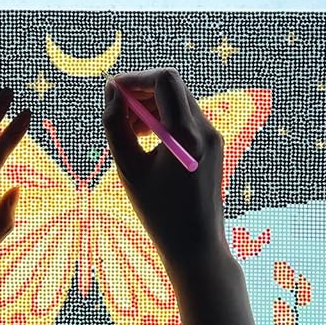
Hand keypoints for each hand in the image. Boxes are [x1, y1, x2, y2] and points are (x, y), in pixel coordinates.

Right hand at [103, 69, 227, 274]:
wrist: (197, 246)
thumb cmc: (159, 213)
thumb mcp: (128, 168)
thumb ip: (116, 125)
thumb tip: (112, 92)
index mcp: (186, 134)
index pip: (164, 80)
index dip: (134, 78)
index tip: (112, 91)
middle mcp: (206, 128)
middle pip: (172, 86)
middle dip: (141, 91)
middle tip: (116, 110)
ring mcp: (213, 136)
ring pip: (178, 100)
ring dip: (150, 104)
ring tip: (127, 128)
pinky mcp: (213, 145)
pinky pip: (185, 117)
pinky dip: (163, 118)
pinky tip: (145, 138)